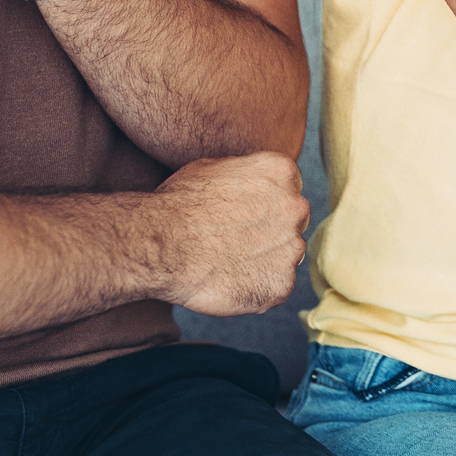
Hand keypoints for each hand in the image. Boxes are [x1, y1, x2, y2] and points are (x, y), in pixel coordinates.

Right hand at [149, 152, 310, 315]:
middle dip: (270, 231)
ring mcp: (291, 247)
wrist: (160, 244)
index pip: (287, 190)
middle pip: (292, 222)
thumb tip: (257, 183)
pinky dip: (258, 288)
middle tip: (234, 241)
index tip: (243, 216)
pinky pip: (276, 287)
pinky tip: (230, 281)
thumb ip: (249, 174)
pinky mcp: (281, 285)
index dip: (264, 205)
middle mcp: (295, 207)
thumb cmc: (178, 204)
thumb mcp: (215, 167)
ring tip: (227, 262)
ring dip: (265, 260)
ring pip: (286, 255)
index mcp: (282, 172)